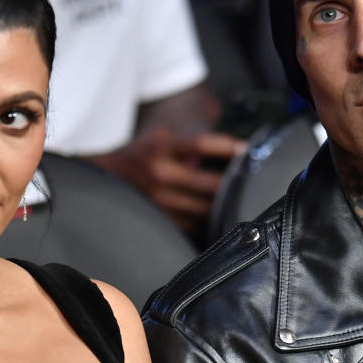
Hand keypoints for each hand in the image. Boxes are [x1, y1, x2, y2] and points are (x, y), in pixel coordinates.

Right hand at [92, 127, 244, 235]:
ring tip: (241, 200)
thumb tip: (235, 153)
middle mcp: (159, 174)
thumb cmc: (145, 153)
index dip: (226, 147)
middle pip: (208, 183)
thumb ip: (191, 144)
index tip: (246, 150)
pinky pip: (195, 224)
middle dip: (233, 183)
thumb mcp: (164, 138)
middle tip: (251, 180)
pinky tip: (222, 215)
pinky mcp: (162, 219)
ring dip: (225, 205)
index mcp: (161, 149)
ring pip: (205, 208)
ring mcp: (159, 201)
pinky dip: (211, 220)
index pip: (200, 145)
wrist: (111, 175)